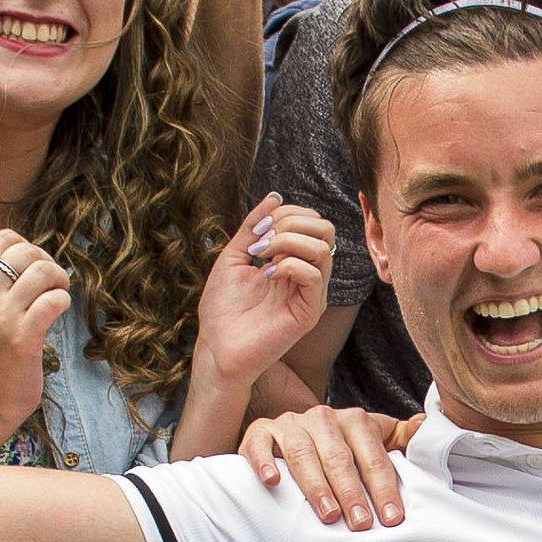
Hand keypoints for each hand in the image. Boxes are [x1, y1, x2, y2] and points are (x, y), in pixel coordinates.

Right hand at [0, 207, 74, 455]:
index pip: (5, 236)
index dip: (29, 248)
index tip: (33, 270)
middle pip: (28, 251)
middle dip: (49, 263)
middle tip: (51, 285)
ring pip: (44, 271)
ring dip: (60, 281)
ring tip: (56, 296)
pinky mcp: (20, 337)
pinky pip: (54, 300)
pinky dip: (63, 302)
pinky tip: (56, 312)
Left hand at [194, 195, 334, 390]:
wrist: (216, 346)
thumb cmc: (222, 308)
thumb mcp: (234, 256)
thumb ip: (254, 227)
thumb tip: (275, 195)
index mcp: (294, 261)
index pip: (311, 222)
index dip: (286, 214)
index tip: (256, 231)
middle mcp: (308, 275)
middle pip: (326, 229)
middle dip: (292, 222)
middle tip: (262, 241)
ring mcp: (311, 294)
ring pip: (323, 248)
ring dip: (288, 241)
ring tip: (262, 256)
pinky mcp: (309, 312)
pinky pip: (315, 275)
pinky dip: (289, 265)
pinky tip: (266, 275)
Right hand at [240, 406, 424, 528]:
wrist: (292, 435)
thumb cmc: (341, 447)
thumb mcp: (374, 440)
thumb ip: (402, 437)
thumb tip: (426, 426)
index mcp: (355, 420)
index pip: (373, 456)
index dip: (383, 487)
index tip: (391, 517)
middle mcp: (323, 418)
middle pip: (339, 457)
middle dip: (352, 492)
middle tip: (360, 523)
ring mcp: (290, 424)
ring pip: (303, 454)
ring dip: (316, 485)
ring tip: (328, 515)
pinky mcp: (258, 432)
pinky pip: (259, 445)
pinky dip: (264, 462)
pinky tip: (274, 482)